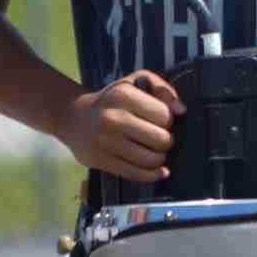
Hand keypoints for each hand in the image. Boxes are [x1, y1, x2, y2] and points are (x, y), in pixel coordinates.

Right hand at [57, 71, 183, 180]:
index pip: (164, 115)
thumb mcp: (136, 82)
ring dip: (160, 158)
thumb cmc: (113, 99)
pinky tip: (159, 170)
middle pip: (161, 139)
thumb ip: (163, 90)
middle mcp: (113, 119)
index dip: (169, 120)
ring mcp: (106, 142)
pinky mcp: (101, 161)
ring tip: (155, 150)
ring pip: (151, 159)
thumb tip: (181, 110)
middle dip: (167, 140)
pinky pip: (136, 174)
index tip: (162, 120)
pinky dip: (152, 175)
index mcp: (123, 96)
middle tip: (160, 137)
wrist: (74, 118)